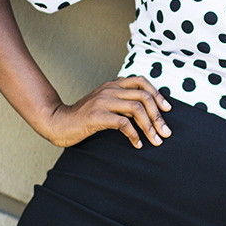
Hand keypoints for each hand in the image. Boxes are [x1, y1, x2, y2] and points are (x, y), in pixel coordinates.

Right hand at [40, 75, 172, 148]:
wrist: (58, 122)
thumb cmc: (83, 117)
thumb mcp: (105, 104)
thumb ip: (121, 102)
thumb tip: (146, 112)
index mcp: (113, 85)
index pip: (141, 81)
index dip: (157, 94)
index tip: (167, 110)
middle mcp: (110, 89)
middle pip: (144, 97)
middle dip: (158, 116)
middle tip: (166, 132)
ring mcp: (103, 101)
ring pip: (137, 109)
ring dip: (150, 127)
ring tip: (155, 140)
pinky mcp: (97, 116)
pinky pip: (123, 123)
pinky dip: (134, 135)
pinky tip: (137, 144)